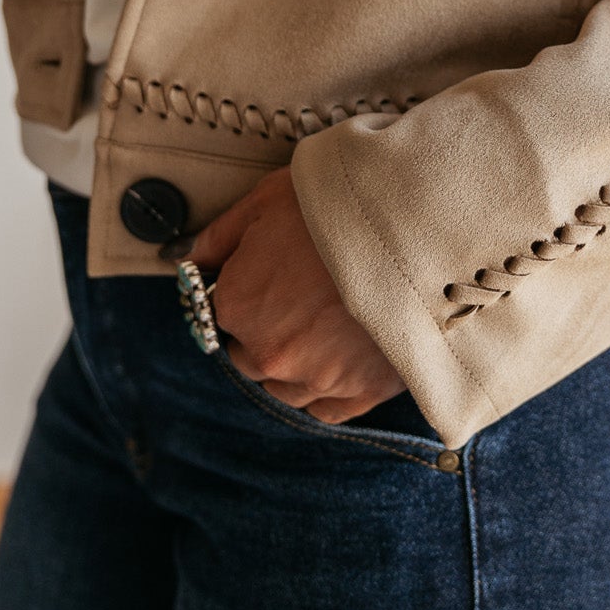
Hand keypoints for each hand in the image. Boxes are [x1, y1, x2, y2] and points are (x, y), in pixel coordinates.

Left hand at [192, 168, 404, 424]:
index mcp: (238, 305)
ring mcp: (316, 377)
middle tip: (304, 293)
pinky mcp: (362, 392)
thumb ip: (218, 237)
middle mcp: (269, 351)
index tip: (272, 271)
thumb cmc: (339, 207)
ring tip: (327, 322)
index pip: (220, 312)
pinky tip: (342, 355)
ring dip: (296, 361)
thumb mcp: (266, 200)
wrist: (420, 227)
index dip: (246, 288)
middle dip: (267, 328)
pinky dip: (328, 387)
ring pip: (285, 386)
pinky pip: (326, 409)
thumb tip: (189, 259)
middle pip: (250, 354)